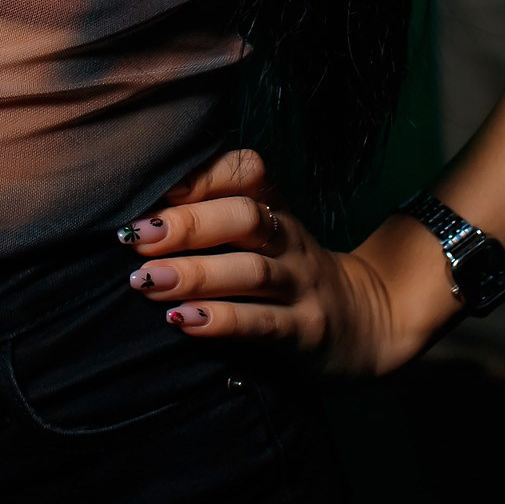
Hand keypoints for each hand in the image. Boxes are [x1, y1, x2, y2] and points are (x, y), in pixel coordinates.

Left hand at [118, 148, 450, 378]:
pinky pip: (262, 322)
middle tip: (138, 238)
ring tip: (146, 281)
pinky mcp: (305, 331)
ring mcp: (300, 285)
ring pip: (249, 271)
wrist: (367, 324)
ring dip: (194, 273)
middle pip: (244, 217)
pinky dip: (220, 320)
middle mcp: (289, 240)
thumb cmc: (291, 275)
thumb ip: (217, 219)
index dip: (205, 174)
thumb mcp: (267, 237)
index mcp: (276, 209)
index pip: (249, 172)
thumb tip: (139, 218)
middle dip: (188, 224)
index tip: (160, 188)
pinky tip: (181, 320)